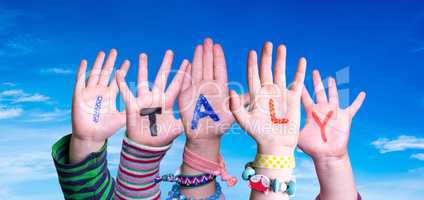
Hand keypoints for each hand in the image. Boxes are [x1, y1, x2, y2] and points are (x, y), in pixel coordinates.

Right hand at [70, 49, 128, 162]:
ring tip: (102, 53)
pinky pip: (80, 81)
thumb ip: (134, 109)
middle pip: (106, 73)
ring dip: (98, 63)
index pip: (117, 80)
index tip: (128, 61)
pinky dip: (82, 71)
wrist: (91, 137)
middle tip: (115, 51)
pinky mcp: (79, 95)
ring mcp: (89, 92)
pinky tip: (85, 61)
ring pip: (94, 74)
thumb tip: (150, 104)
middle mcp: (100, 92)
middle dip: (110, 62)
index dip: (122, 71)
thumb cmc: (107, 129)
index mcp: (110, 96)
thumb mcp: (123, 116)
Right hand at [116, 50, 188, 146]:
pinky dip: (122, 83)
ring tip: (143, 55)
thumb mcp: (175, 130)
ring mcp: (144, 101)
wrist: (145, 147)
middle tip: (170, 52)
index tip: (187, 62)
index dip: (182, 75)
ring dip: (143, 68)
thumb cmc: (161, 138)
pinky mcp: (133, 106)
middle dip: (166, 65)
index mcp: (167, 103)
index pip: (176, 85)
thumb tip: (198, 118)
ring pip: (144, 80)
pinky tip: (118, 72)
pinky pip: (126, 93)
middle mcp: (156, 99)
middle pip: (162, 78)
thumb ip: (185, 123)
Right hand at [178, 38, 247, 152]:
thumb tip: (254, 94)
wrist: (204, 136)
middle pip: (208, 65)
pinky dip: (186, 71)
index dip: (218, 58)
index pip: (219, 69)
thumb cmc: (220, 126)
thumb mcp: (233, 114)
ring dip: (198, 58)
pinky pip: (186, 80)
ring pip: (198, 69)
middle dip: (208, 53)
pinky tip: (187, 61)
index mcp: (220, 88)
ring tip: (199, 46)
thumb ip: (241, 103)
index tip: (217, 46)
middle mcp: (209, 86)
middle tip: (208, 39)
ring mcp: (197, 89)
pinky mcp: (187, 95)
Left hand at [230, 42, 306, 154]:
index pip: (253, 75)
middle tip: (267, 43)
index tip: (251, 52)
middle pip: (266, 70)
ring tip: (281, 47)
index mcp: (256, 96)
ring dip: (281, 60)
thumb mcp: (244, 121)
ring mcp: (280, 94)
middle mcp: (268, 92)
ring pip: (281, 72)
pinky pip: (297, 81)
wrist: (276, 145)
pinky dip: (299, 71)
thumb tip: (230, 90)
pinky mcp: (293, 98)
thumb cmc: (259, 135)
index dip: (252, 64)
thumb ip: (236, 107)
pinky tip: (301, 60)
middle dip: (266, 57)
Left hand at [299, 70, 365, 160]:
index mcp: (311, 112)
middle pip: (319, 92)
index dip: (302, 87)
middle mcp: (322, 109)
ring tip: (331, 77)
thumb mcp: (299, 136)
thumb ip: (291, 127)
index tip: (297, 77)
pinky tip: (363, 93)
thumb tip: (279, 124)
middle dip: (317, 82)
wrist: (327, 155)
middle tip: (314, 71)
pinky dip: (358, 101)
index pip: (305, 97)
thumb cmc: (312, 147)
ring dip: (333, 87)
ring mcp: (333, 112)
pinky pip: (353, 108)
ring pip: (334, 95)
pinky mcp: (345, 118)